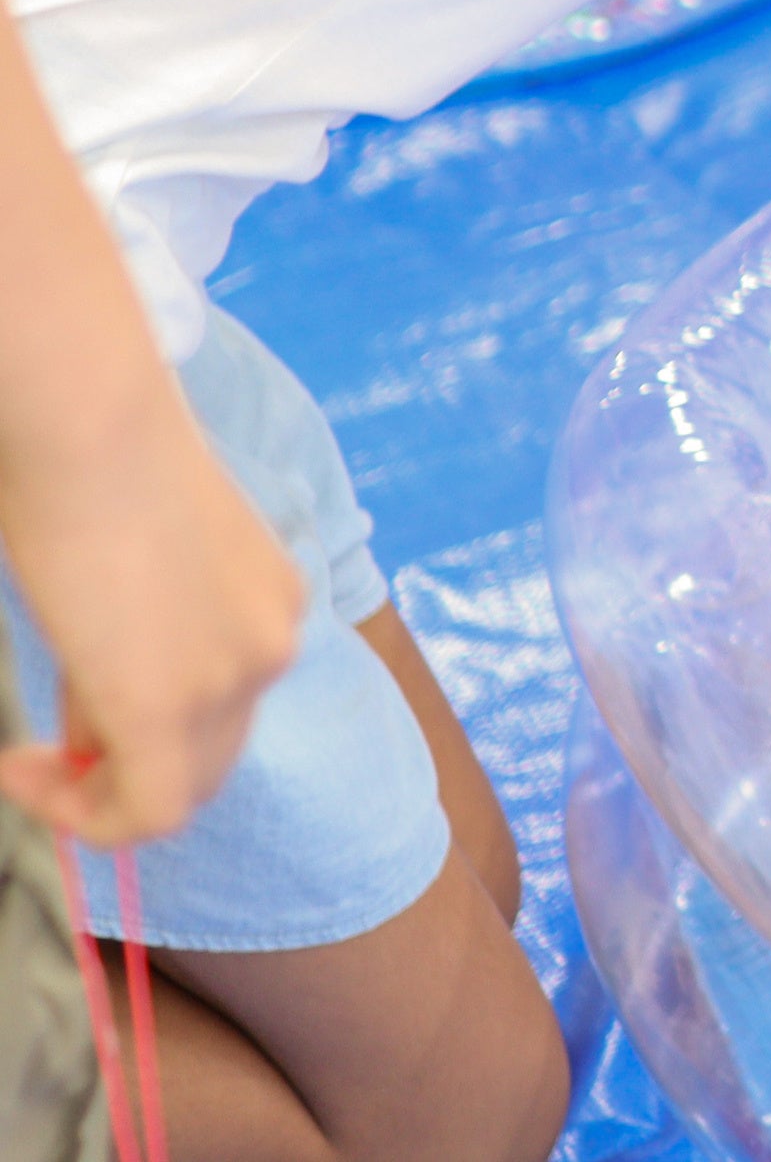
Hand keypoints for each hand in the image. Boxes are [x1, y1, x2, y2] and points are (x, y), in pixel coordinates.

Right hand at [0, 388, 303, 848]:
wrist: (90, 424)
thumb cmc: (93, 464)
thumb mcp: (139, 564)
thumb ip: (138, 635)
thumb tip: (98, 710)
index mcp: (272, 599)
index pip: (223, 703)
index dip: (142, 725)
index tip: (71, 717)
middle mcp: (273, 641)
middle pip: (209, 757)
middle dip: (121, 767)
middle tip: (43, 750)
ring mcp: (234, 677)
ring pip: (176, 790)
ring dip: (93, 794)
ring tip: (27, 760)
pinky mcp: (174, 707)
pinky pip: (147, 813)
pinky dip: (84, 817)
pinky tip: (19, 772)